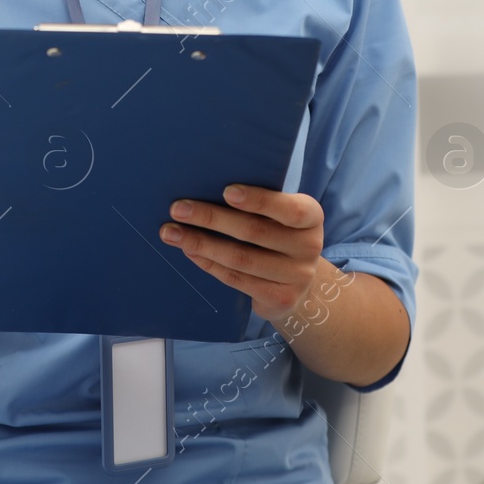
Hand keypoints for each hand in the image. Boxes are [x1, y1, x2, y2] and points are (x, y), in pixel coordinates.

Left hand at [159, 185, 324, 323]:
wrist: (300, 284)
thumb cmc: (281, 236)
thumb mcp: (282, 217)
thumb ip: (260, 205)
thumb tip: (207, 185)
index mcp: (311, 217)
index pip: (289, 209)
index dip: (258, 200)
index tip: (226, 191)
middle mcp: (309, 246)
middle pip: (254, 231)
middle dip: (211, 218)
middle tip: (178, 208)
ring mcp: (297, 276)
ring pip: (240, 258)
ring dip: (201, 244)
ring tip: (172, 233)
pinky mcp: (280, 298)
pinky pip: (236, 279)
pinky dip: (208, 263)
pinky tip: (189, 252)